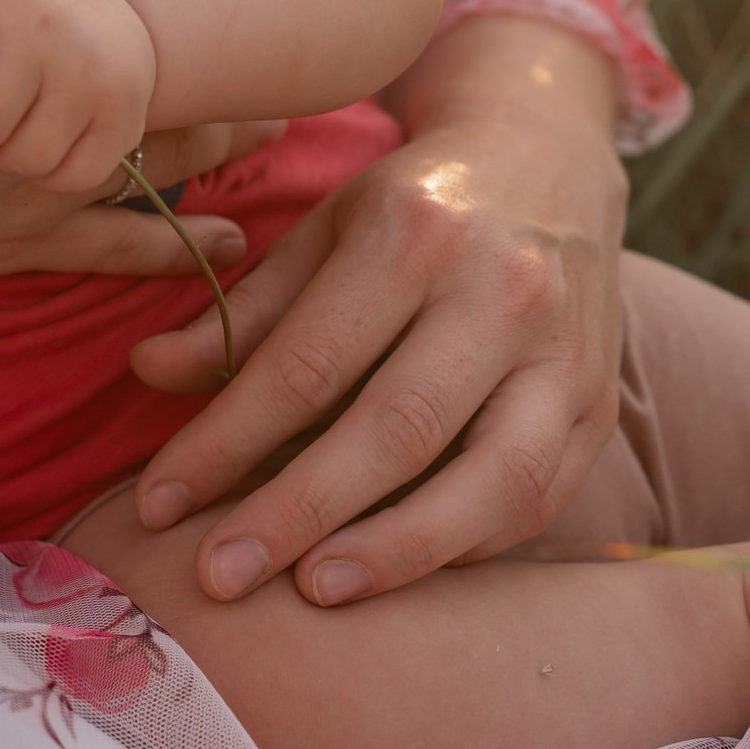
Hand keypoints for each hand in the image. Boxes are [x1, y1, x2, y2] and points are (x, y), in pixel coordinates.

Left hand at [0, 0, 153, 194]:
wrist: (110, 9)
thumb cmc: (7, 17)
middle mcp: (49, 25)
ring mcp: (95, 72)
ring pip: (20, 161)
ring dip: (6, 153)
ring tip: (15, 118)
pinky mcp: (126, 116)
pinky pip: (67, 179)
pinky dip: (51, 170)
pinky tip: (52, 133)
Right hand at [0, 0, 269, 289]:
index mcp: (42, 26)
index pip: (160, 12)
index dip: (226, 0)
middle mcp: (56, 113)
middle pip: (180, 97)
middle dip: (237, 82)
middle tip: (296, 65)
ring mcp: (36, 188)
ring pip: (162, 173)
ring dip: (218, 155)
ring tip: (266, 134)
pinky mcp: (7, 245)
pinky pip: (112, 250)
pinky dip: (174, 248)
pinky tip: (220, 244)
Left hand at [124, 18, 627, 605]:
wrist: (547, 158)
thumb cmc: (411, 207)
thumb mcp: (319, 231)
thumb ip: (241, 312)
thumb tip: (147, 372)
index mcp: (413, 235)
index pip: (306, 363)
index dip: (225, 443)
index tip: (158, 503)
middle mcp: (500, 292)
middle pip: (394, 429)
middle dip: (297, 514)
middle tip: (219, 575)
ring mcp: (566, 352)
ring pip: (491, 480)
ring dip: (397, 550)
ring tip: (313, 590)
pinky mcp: (602, 404)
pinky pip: (539, 498)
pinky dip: (464, 545)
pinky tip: (394, 566)